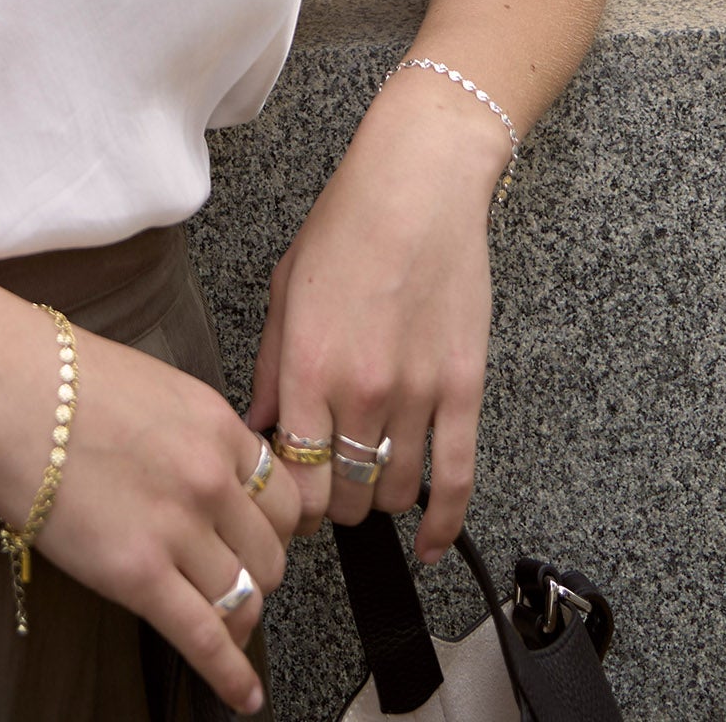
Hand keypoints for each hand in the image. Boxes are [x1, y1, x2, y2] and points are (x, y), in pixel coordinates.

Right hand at [0, 308, 302, 714]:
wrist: (0, 386)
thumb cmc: (56, 377)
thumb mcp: (153, 387)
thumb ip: (192, 433)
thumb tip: (204, 471)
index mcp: (216, 425)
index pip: (283, 497)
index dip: (275, 530)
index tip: (263, 545)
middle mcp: (211, 476)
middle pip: (271, 553)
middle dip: (257, 576)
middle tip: (234, 584)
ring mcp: (177, 527)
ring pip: (244, 599)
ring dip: (239, 622)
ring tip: (226, 634)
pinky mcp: (136, 573)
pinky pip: (204, 637)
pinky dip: (230, 675)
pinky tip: (242, 696)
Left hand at [247, 66, 504, 561]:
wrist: (420, 181)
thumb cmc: (348, 222)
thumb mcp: (286, 288)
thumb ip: (272, 368)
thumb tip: (260, 429)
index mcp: (309, 365)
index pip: (293, 476)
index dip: (288, 502)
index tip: (288, 501)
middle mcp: (361, 389)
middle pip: (344, 495)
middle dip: (332, 503)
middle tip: (329, 489)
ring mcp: (417, 392)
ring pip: (396, 491)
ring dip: (380, 499)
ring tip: (371, 482)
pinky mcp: (464, 387)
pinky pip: (457, 477)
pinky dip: (444, 524)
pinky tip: (431, 544)